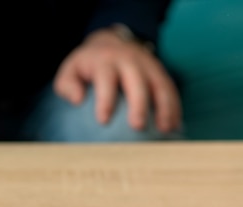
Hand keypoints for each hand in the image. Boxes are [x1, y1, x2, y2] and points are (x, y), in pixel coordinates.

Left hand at [53, 27, 180, 132]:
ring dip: (165, 107)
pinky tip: (175, 126)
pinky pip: (170, 89)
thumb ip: (67, 85)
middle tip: (137, 127)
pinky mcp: (160, 72)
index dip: (105, 100)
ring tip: (165, 130)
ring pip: (160, 84)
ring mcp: (148, 65)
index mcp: (105, 60)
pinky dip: (175, 107)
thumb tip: (77, 99)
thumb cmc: (87, 65)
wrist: (111, 41)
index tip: (103, 121)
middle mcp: (129, 60)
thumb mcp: (70, 70)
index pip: (106, 79)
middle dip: (139, 104)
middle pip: (137, 81)